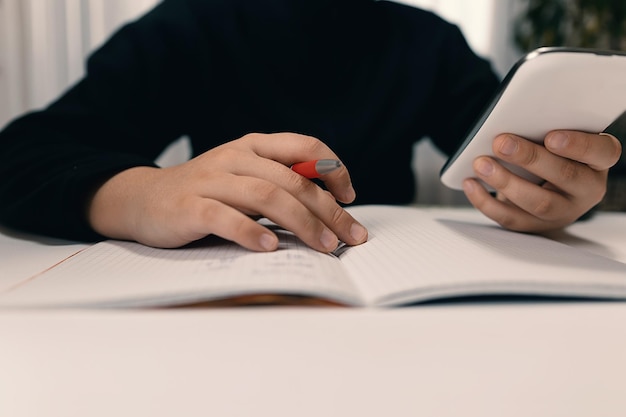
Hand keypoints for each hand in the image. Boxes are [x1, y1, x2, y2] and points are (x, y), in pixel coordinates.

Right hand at [87, 133, 367, 251]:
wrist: (143, 199)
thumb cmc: (206, 193)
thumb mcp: (244, 178)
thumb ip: (279, 184)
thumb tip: (329, 211)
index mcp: (253, 146)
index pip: (305, 147)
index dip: (334, 170)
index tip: (349, 198)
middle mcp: (235, 157)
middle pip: (293, 180)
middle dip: (329, 211)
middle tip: (351, 237)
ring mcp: (211, 180)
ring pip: (266, 196)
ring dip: (302, 223)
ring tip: (324, 246)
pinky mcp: (189, 207)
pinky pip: (224, 217)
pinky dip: (250, 232)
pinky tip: (270, 247)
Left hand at [462, 130, 621, 231]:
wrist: (548, 185)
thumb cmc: (554, 152)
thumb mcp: (560, 136)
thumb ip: (546, 129)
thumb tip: (513, 117)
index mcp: (597, 161)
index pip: (601, 152)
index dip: (578, 145)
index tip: (551, 137)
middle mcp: (586, 190)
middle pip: (564, 176)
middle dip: (529, 159)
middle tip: (501, 143)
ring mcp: (562, 212)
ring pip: (537, 203)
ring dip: (505, 182)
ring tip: (481, 163)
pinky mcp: (535, 226)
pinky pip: (510, 218)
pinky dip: (485, 201)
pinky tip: (471, 183)